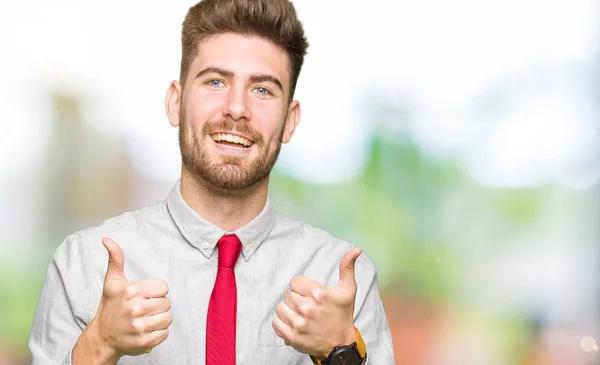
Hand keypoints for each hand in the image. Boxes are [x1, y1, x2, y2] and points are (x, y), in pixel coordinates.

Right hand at [87, 238, 172, 358]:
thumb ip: (115, 259)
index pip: (163, 287)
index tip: (143, 296)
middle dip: (157, 305)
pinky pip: (165, 333)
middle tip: (143, 309)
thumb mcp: (112, 282)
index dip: (155, 291)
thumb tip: (107, 239)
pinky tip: (146, 330)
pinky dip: (158, 333)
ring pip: (168, 318)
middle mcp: (136, 308)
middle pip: (167, 303)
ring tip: (145, 319)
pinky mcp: (144, 341)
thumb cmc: (110, 306)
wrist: (102, 337)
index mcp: (131, 291)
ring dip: (159, 319)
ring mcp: (140, 326)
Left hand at [272, 248, 361, 358]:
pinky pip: (275, 323)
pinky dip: (282, 323)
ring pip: (280, 308)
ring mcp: (298, 323)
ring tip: (300, 315)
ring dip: (288, 311)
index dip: (302, 288)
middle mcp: (307, 308)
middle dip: (296, 299)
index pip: (295, 282)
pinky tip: (293, 324)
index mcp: (318, 294)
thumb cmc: (342, 315)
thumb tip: (356, 249)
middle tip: (308, 307)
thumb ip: (347, 268)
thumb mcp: (348, 290)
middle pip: (287, 295)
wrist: (340, 345)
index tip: (310, 295)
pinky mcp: (291, 336)